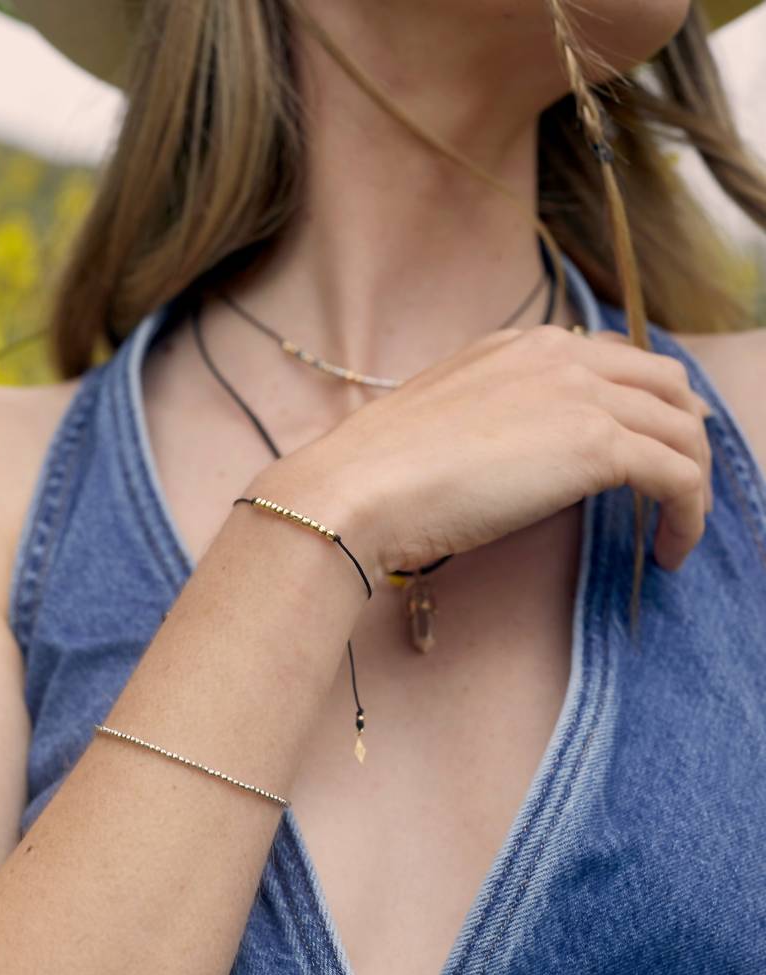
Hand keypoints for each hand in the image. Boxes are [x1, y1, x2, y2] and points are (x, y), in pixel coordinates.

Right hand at [250, 324, 712, 579]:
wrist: (359, 489)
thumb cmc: (379, 476)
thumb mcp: (443, 427)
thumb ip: (491, 424)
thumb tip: (516, 461)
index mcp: (519, 345)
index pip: (613, 359)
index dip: (642, 405)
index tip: (643, 450)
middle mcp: (559, 354)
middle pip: (665, 382)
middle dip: (684, 433)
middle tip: (678, 487)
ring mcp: (581, 394)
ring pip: (683, 428)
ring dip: (692, 481)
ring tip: (677, 532)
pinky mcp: (597, 445)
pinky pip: (679, 475)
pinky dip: (688, 514)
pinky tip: (668, 552)